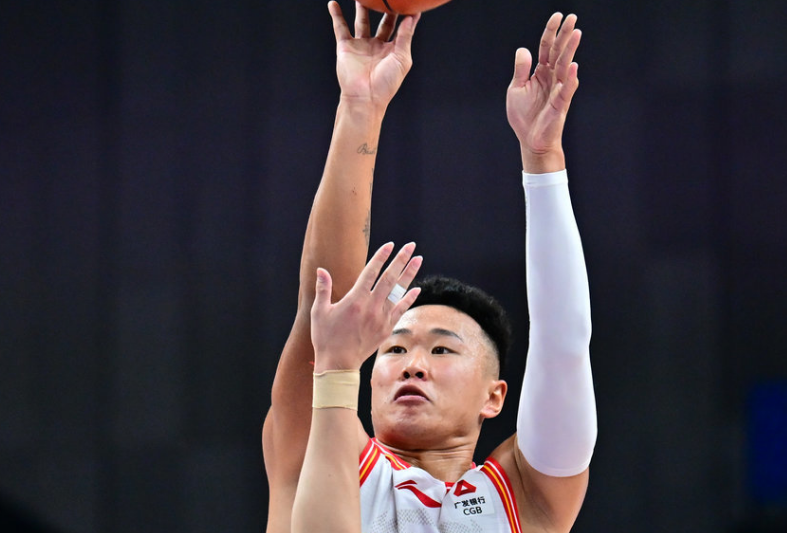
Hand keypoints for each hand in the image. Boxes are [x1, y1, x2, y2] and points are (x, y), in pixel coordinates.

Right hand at [311, 242, 421, 371]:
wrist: (338, 364)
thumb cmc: (326, 337)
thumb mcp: (319, 312)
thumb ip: (323, 289)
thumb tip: (321, 270)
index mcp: (355, 300)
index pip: (371, 272)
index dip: (381, 257)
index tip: (390, 244)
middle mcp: (371, 306)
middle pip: (390, 278)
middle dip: (401, 259)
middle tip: (411, 246)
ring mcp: (381, 318)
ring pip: (399, 292)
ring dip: (409, 274)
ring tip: (418, 259)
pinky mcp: (386, 328)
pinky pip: (401, 310)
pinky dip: (409, 299)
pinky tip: (417, 289)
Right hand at [328, 1, 420, 108]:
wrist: (365, 97)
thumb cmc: (386, 83)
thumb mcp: (402, 58)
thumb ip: (405, 36)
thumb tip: (412, 17)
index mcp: (392, 50)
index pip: (399, 28)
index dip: (404, 15)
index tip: (409, 2)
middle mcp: (376, 46)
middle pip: (382, 21)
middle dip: (384, 8)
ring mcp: (361, 45)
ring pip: (362, 21)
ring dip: (362, 7)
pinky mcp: (346, 47)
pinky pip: (340, 27)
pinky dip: (336, 15)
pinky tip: (333, 3)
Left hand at [506, 13, 580, 172]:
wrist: (530, 140)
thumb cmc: (524, 116)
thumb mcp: (516, 89)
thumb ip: (521, 70)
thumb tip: (523, 49)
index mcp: (540, 72)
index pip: (546, 47)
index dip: (551, 32)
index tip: (558, 15)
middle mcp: (551, 77)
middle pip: (559, 52)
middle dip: (565, 35)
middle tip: (573, 18)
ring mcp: (558, 89)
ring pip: (565, 66)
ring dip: (570, 50)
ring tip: (576, 34)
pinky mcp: (560, 104)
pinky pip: (566, 90)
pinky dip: (570, 78)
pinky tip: (573, 67)